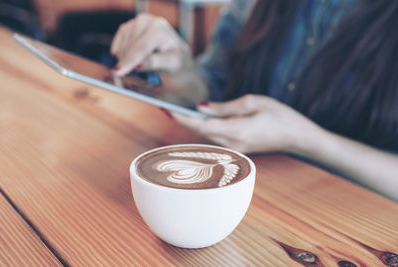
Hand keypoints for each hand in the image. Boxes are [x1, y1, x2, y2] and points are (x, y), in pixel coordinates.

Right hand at [111, 14, 193, 75]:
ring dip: (125, 58)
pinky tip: (125, 59)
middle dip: (127, 61)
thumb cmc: (173, 59)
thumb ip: (155, 63)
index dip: (130, 60)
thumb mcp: (170, 63)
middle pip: (130, 45)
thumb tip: (137, 65)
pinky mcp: (128, 26)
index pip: (141, 47)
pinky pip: (118, 41)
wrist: (172, 52)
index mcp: (160, 28)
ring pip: (122, 44)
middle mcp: (147, 20)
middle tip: (129, 74)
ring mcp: (135, 22)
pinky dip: (119, 52)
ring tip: (136, 66)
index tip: (118, 72)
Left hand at [171, 94, 321, 153]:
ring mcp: (235, 150)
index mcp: (236, 131)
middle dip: (181, 120)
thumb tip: (200, 107)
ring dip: (191, 124)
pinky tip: (197, 119)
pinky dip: (204, 128)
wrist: (298, 137)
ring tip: (176, 110)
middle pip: (199, 132)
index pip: (201, 125)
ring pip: (206, 136)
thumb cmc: (280, 116)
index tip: (165, 108)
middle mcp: (232, 144)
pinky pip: (215, 138)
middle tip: (164, 105)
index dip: (181, 117)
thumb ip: (224, 107)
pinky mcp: (237, 149)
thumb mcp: (253, 102)